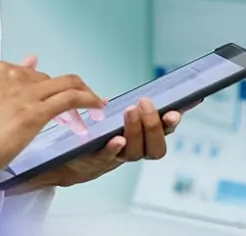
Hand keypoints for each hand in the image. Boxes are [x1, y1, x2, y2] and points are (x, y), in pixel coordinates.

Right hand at [0, 58, 105, 184]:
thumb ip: (6, 80)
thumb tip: (31, 60)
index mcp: (0, 71)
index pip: (37, 75)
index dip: (51, 90)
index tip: (58, 105)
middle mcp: (14, 75)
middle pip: (53, 81)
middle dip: (69, 98)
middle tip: (77, 117)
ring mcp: (24, 93)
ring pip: (67, 86)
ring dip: (85, 98)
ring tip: (94, 110)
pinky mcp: (33, 112)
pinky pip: (70, 99)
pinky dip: (88, 100)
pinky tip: (97, 108)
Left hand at [11, 97, 192, 192]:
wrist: (65, 158)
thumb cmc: (99, 134)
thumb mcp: (121, 116)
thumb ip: (142, 104)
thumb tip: (165, 84)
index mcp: (142, 139)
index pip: (166, 131)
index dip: (174, 121)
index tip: (180, 108)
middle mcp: (133, 151)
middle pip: (156, 147)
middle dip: (154, 125)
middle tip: (145, 104)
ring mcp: (115, 158)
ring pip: (135, 151)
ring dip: (136, 131)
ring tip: (130, 112)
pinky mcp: (95, 161)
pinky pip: (107, 157)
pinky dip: (114, 148)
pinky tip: (116, 139)